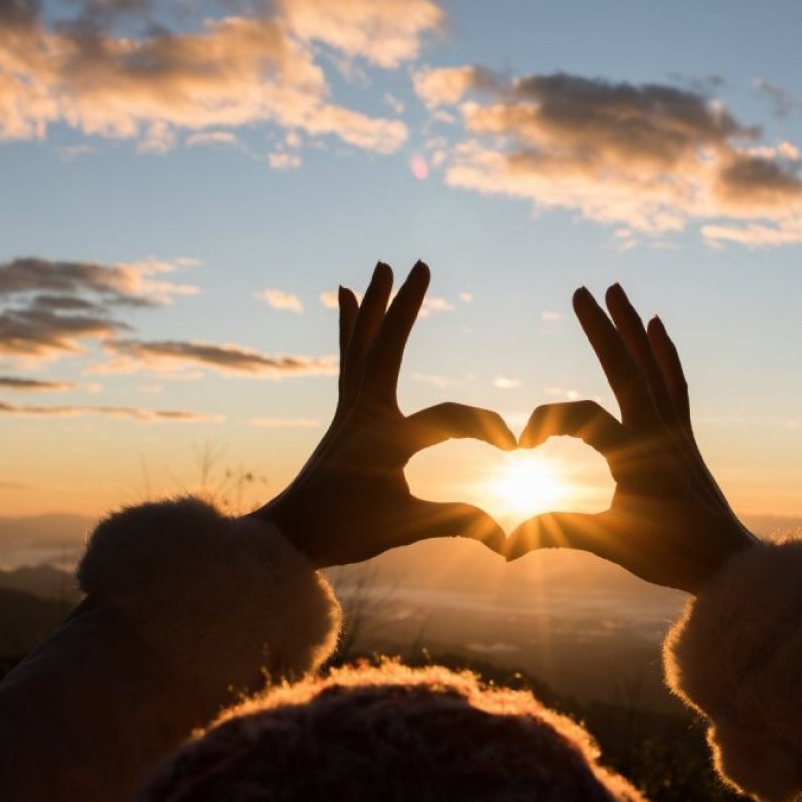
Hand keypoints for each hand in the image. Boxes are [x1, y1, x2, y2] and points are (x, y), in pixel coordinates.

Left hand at [254, 261, 515, 566]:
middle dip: (405, 306)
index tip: (516, 449)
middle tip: (419, 264)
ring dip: (375, 305)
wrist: (285, 537)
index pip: (449, 419)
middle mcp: (363, 413)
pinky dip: (351, 327)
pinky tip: (348, 299)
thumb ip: (457, 522)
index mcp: (384, 439)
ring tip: (380, 268)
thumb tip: (509, 537)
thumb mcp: (404, 527)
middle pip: (386, 347)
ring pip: (362, 344)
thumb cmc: (343, 533)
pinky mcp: (343, 414)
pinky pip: (349, 358)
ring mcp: (349, 410)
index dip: (488, 429)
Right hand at [505, 284, 757, 592]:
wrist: (731, 564)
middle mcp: (658, 432)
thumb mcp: (612, 544)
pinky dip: (665, 353)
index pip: (582, 417)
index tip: (521, 447)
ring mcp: (675, 430)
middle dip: (602, 328)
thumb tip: (506, 545)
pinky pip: (675, 383)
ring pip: (652, 366)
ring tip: (618, 290)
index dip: (545, 422)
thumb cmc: (672, 557)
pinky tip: (658, 328)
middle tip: (581, 290)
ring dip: (632, 326)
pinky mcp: (685, 436)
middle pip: (626, 368)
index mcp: (635, 455)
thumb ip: (560, 534)